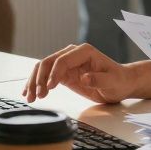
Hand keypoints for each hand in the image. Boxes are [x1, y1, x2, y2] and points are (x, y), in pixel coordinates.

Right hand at [23, 43, 137, 104]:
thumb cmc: (118, 80)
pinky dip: (37, 84)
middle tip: (36, 95)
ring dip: (34, 82)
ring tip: (30, 97)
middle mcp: (73, 54)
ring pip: (44, 68)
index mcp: (84, 52)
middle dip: (39, 78)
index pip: (62, 60)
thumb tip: (84, 77)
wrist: (121, 83)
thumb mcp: (112, 81)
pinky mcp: (64, 74)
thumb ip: (99, 79)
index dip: (54, 73)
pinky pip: (47, 76)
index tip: (49, 88)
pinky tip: (30, 93)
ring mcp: (67, 63)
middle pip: (48, 62)